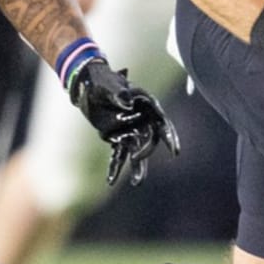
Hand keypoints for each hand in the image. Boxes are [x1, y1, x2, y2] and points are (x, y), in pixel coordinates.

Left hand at [70, 58, 179, 184]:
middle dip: (147, 152)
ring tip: (137, 183)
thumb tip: (127, 105)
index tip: (174, 151)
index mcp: (146, 105)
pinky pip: (119, 154)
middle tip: (136, 158)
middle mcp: (142, 120)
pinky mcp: (117, 138)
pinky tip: (111, 180)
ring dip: (138, 167)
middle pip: (151, 140)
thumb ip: (118, 93)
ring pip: (138, 151)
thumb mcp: (109, 84)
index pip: (162, 123)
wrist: (89, 85)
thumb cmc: (102, 80)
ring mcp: (131, 130)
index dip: (169, 137)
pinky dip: (115, 167)